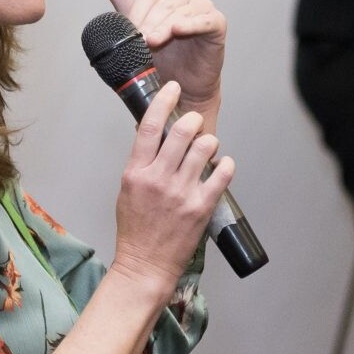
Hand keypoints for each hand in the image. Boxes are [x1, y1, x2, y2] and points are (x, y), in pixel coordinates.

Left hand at [96, 0, 226, 124]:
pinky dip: (193, 23)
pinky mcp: (218, 24)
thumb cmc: (161, 58)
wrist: (181, 88)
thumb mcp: (136, 29)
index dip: (138, 12)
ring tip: (153, 42)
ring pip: (184, 10)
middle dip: (150, 21)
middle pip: (166, 2)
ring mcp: (203, 9)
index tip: (129, 30)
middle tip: (140, 40)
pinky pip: (208, 19)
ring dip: (166, 25)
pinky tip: (179, 30)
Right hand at [106, 80, 232, 289]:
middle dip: (192, 120)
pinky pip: (222, 173)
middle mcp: (159, 179)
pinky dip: (226, 165)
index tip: (173, 88)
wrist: (145, 265)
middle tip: (195, 123)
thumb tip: (157, 135)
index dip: (163, 101)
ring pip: (206, 146)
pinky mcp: (201, 206)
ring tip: (207, 148)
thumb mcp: (128, 189)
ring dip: (210, 142)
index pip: (150, 126)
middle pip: (182, 131)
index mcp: (136, 172)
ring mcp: (182, 192)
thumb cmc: (136, 228)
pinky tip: (222, 166)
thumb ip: (142, 162)